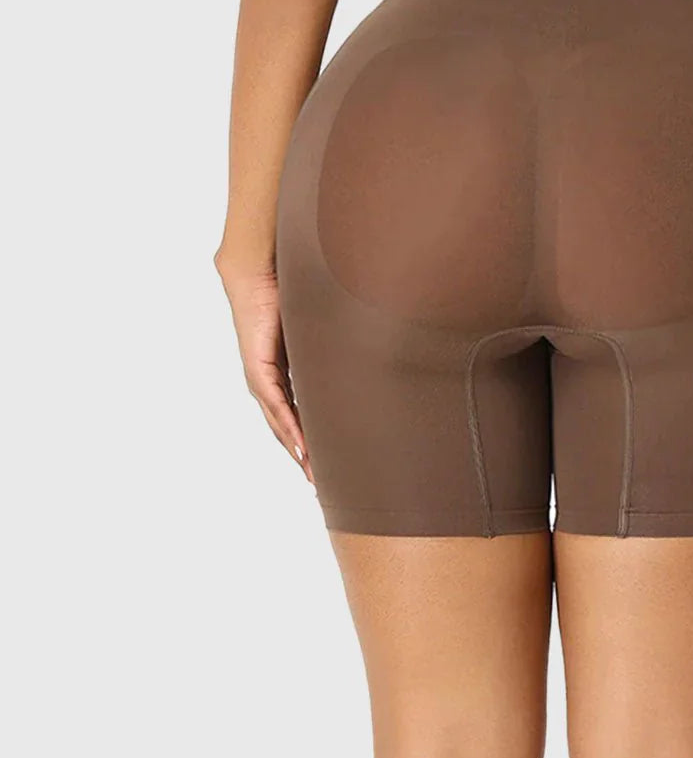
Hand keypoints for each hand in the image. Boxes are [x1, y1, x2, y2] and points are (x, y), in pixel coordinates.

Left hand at [215, 257, 312, 482]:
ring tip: (315, 475)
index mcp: (285, 373)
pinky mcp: (258, 370)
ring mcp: (262, 379)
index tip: (330, 464)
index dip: (313, 441)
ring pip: (282, 424)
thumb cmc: (289, 293)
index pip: (300, 415)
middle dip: (306, 457)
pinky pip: (277, 406)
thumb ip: (334, 342)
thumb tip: (368, 343)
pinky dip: (289, 429)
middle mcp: (270, 382)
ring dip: (299, 451)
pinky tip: (301, 448)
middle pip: (289, 429)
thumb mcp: (318, 328)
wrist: (260, 273)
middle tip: (323, 484)